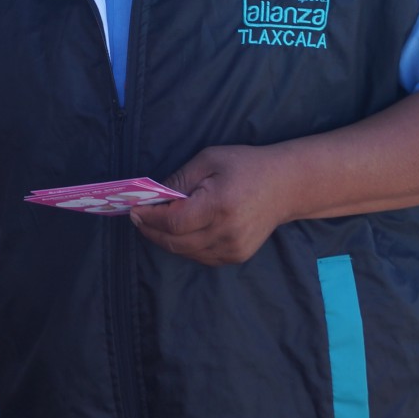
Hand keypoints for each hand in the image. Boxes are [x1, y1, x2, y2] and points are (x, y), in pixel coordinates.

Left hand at [129, 144, 293, 265]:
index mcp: (219, 206)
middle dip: (151, 231)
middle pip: (176, 242)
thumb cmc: (245, 166)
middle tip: (138, 218)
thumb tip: (153, 196)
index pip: (173, 222)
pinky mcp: (237, 256)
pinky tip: (177, 232)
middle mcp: (227, 232)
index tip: (133, 210)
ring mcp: (234, 248)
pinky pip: (201, 257)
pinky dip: (184, 246)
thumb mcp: (209, 160)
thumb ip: (179, 179)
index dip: (149, 218)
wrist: (285, 186)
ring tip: (153, 224)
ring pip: (186, 252)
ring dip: (165, 240)